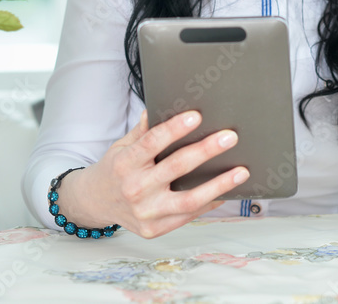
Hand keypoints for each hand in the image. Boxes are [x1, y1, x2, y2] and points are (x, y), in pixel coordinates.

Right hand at [69, 110, 248, 238]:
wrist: (96, 202)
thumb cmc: (115, 170)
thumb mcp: (122, 145)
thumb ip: (143, 130)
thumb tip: (159, 108)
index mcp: (126, 163)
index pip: (152, 142)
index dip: (175, 129)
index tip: (196, 116)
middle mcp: (135, 189)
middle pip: (176, 167)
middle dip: (206, 150)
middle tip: (229, 137)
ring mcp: (146, 212)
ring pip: (189, 199)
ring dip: (219, 185)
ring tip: (241, 171)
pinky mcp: (155, 229)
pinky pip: (189, 215)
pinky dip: (210, 203)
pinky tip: (226, 191)